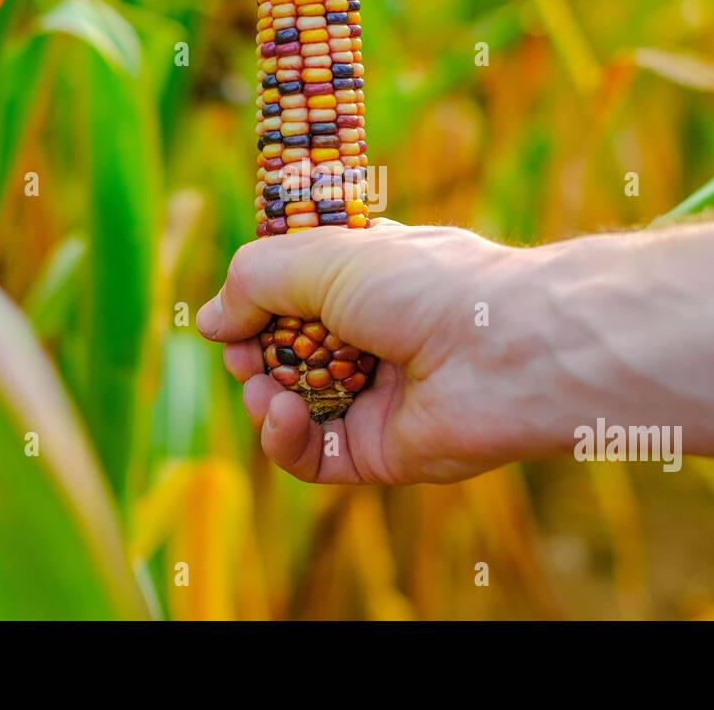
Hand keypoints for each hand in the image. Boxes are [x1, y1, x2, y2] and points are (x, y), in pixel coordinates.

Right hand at [196, 220, 549, 483]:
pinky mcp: (378, 451)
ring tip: (265, 389)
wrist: (505, 351)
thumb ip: (257, 280)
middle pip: (283, 353)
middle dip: (251, 354)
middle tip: (243, 353)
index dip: (257, 300)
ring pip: (291, 407)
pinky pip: (312, 456)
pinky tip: (282, 415)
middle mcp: (368, 337)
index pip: (293, 291)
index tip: (230, 307)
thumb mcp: (327, 257)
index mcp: (365, 279)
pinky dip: (284, 439)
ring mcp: (373, 396)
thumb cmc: (427, 287)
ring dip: (262, 397)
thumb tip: (207, 320)